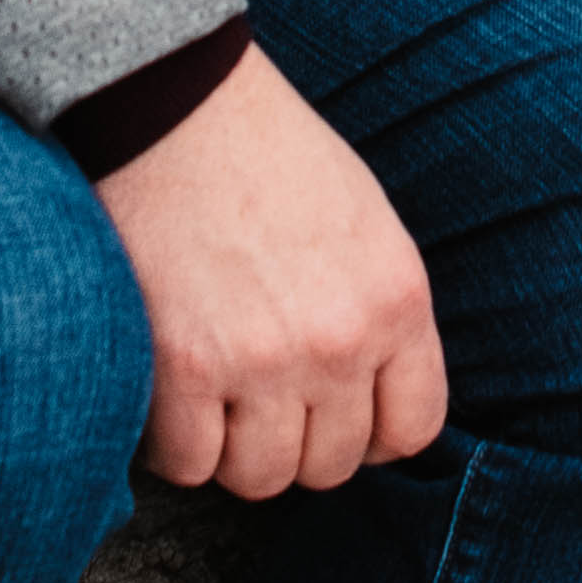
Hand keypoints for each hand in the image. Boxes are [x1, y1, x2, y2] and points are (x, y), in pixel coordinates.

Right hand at [97, 43, 446, 498]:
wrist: (173, 104)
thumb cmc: (267, 155)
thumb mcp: (365, 225)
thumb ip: (380, 314)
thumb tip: (371, 401)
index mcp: (397, 300)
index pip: (412, 430)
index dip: (368, 432)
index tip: (331, 412)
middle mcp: (341, 340)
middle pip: (330, 465)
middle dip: (295, 439)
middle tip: (259, 394)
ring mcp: (263, 361)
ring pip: (260, 478)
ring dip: (233, 448)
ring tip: (212, 393)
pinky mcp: (184, 369)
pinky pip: (189, 464)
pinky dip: (174, 442)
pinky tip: (169, 393)